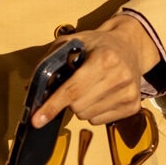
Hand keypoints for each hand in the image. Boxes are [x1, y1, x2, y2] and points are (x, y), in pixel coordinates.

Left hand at [31, 16, 163, 129]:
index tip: (37, 120)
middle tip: (75, 85)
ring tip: (90, 88)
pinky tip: (100, 95)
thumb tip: (31, 88)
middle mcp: (120, 78)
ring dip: (81, 107)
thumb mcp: (73, 42)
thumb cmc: (98, 44)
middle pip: (78, 107)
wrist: (131, 46)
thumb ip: (50, 61)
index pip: (73, 90)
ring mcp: (129, 94)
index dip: (52, 105)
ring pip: (87, 117)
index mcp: (104, 59)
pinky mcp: (133, 107)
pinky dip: (93, 112)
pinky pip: (99, 122)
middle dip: (69, 101)